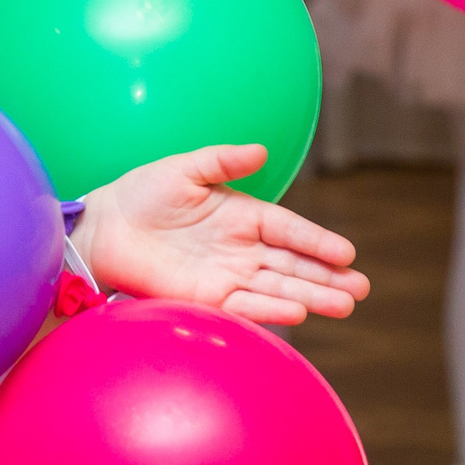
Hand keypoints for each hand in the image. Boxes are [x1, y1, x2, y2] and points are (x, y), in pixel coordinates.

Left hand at [77, 144, 366, 324]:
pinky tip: (296, 312)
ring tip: (343, 305)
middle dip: (328, 277)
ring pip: (277, 289)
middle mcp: (242, 249)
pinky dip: (269, 310)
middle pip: (293, 265)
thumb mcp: (183, 169)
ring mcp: (228, 275)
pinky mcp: (207, 298)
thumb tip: (261, 151)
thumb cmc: (142, 193)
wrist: (104, 228)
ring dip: (310, 297)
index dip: (318, 242)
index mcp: (243, 215)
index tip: (347, 253)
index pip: (289, 230)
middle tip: (360, 289)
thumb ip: (222, 161)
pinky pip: (244, 306)